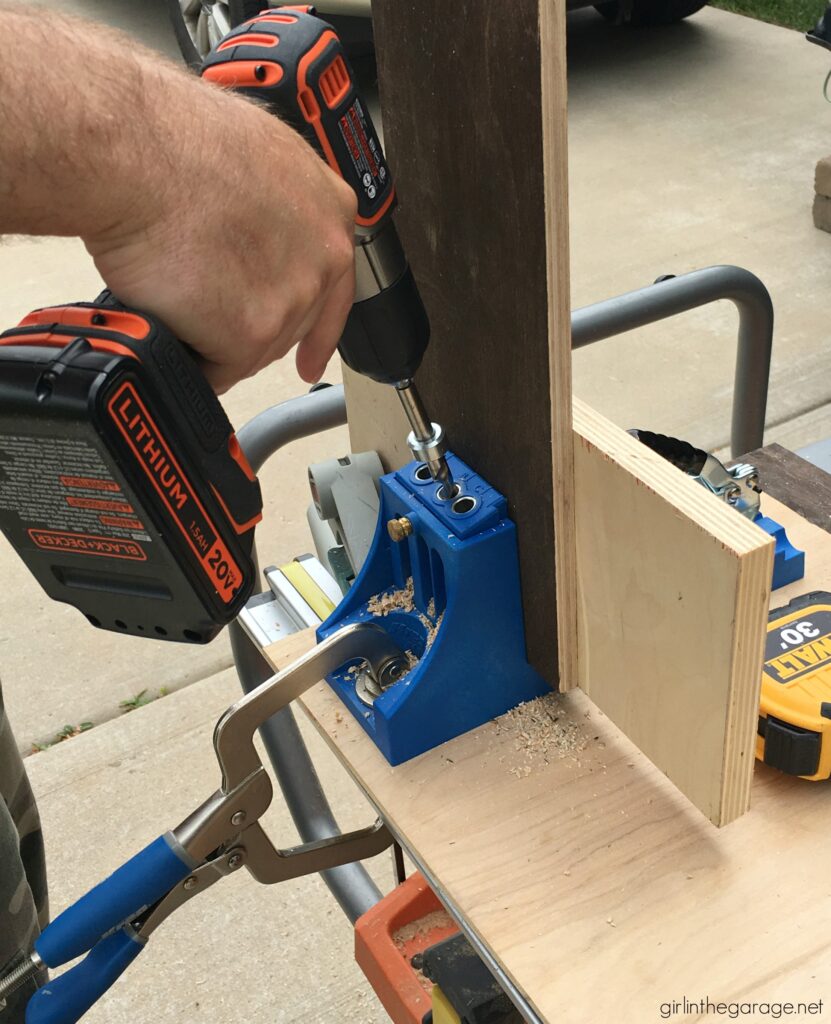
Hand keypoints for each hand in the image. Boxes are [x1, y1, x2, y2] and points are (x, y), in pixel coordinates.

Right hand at [84, 69, 356, 392]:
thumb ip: (272, 203)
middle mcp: (323, 258)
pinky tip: (167, 321)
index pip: (337, 286)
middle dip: (250, 326)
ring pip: (253, 349)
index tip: (311, 363)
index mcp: (329, 210)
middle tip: (207, 315)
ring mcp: (292, 300)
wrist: (130, 155)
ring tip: (174, 296)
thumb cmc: (168, 140)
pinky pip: (217, 368)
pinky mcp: (251, 336)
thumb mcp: (253, 154)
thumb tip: (254, 225)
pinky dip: (187, 355)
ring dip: (213, 338)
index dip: (318, 330)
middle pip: (292, 323)